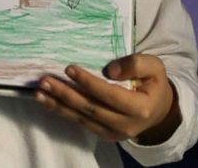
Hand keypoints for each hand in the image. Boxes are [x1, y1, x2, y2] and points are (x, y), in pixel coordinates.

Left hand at [35, 54, 180, 144]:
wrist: (159, 111)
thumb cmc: (154, 84)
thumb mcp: (155, 67)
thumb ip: (136, 64)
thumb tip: (109, 70)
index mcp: (140, 108)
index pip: (109, 95)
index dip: (88, 83)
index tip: (69, 68)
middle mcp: (125, 124)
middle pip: (90, 108)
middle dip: (65, 94)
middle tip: (44, 80)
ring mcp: (113, 132)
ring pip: (81, 118)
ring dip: (57, 105)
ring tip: (38, 92)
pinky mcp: (103, 134)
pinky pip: (81, 122)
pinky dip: (62, 111)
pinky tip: (47, 101)